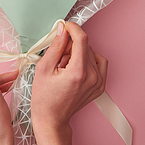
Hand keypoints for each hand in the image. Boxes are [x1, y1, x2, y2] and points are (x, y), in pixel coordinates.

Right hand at [31, 22, 107, 144]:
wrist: (52, 119)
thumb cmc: (44, 97)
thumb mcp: (44, 68)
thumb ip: (56, 46)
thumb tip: (62, 29)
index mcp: (78, 72)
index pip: (82, 39)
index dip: (73, 28)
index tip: (65, 26)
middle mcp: (93, 77)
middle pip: (86, 46)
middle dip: (72, 45)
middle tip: (59, 57)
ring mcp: (99, 83)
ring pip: (92, 53)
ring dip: (79, 53)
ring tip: (66, 66)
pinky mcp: (101, 86)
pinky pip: (98, 63)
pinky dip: (88, 60)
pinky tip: (75, 68)